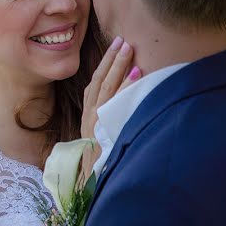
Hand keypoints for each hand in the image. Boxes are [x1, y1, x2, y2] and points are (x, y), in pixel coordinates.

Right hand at [80, 36, 140, 177]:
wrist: (92, 184)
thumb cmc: (100, 164)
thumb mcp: (98, 141)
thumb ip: (105, 123)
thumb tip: (123, 107)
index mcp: (87, 117)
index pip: (94, 85)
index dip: (104, 66)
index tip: (114, 49)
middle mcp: (89, 116)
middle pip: (99, 81)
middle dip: (111, 60)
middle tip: (123, 41)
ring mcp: (96, 121)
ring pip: (106, 87)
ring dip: (118, 67)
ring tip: (129, 50)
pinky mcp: (105, 127)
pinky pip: (115, 102)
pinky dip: (125, 86)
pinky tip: (137, 74)